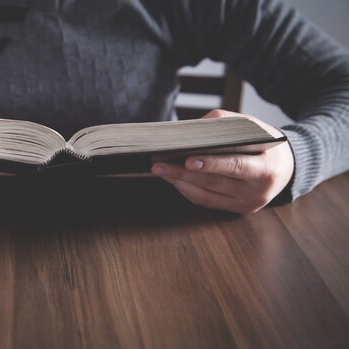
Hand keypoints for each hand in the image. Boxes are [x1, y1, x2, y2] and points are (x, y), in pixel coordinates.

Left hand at [151, 109, 293, 213]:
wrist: (286, 167)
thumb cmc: (264, 143)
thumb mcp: (251, 127)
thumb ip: (223, 124)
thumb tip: (189, 130)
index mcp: (267, 167)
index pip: (235, 166)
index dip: (210, 164)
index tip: (187, 159)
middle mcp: (258, 190)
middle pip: (215, 182)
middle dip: (183, 172)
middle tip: (159, 164)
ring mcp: (247, 203)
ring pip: (207, 195)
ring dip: (180, 182)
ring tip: (161, 169)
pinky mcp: (237, 210)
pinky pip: (207, 202)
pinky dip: (187, 190)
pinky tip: (174, 178)